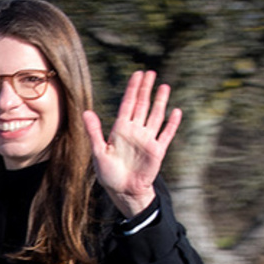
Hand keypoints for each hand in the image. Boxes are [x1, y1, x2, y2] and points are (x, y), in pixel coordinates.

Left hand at [82, 70, 182, 217]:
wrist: (123, 191)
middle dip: (146, 89)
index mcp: (120, 129)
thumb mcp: (98, 151)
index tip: (137, 74)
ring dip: (160, 101)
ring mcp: (147, 139)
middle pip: (142, 105)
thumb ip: (94, 132)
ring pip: (156, 115)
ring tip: (164, 86)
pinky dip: (172, 123)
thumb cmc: (108, 174)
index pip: (128, 104)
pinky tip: (176, 111)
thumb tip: (86, 112)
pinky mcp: (158, 150)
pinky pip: (166, 134)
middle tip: (151, 72)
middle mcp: (135, 131)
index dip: (132, 89)